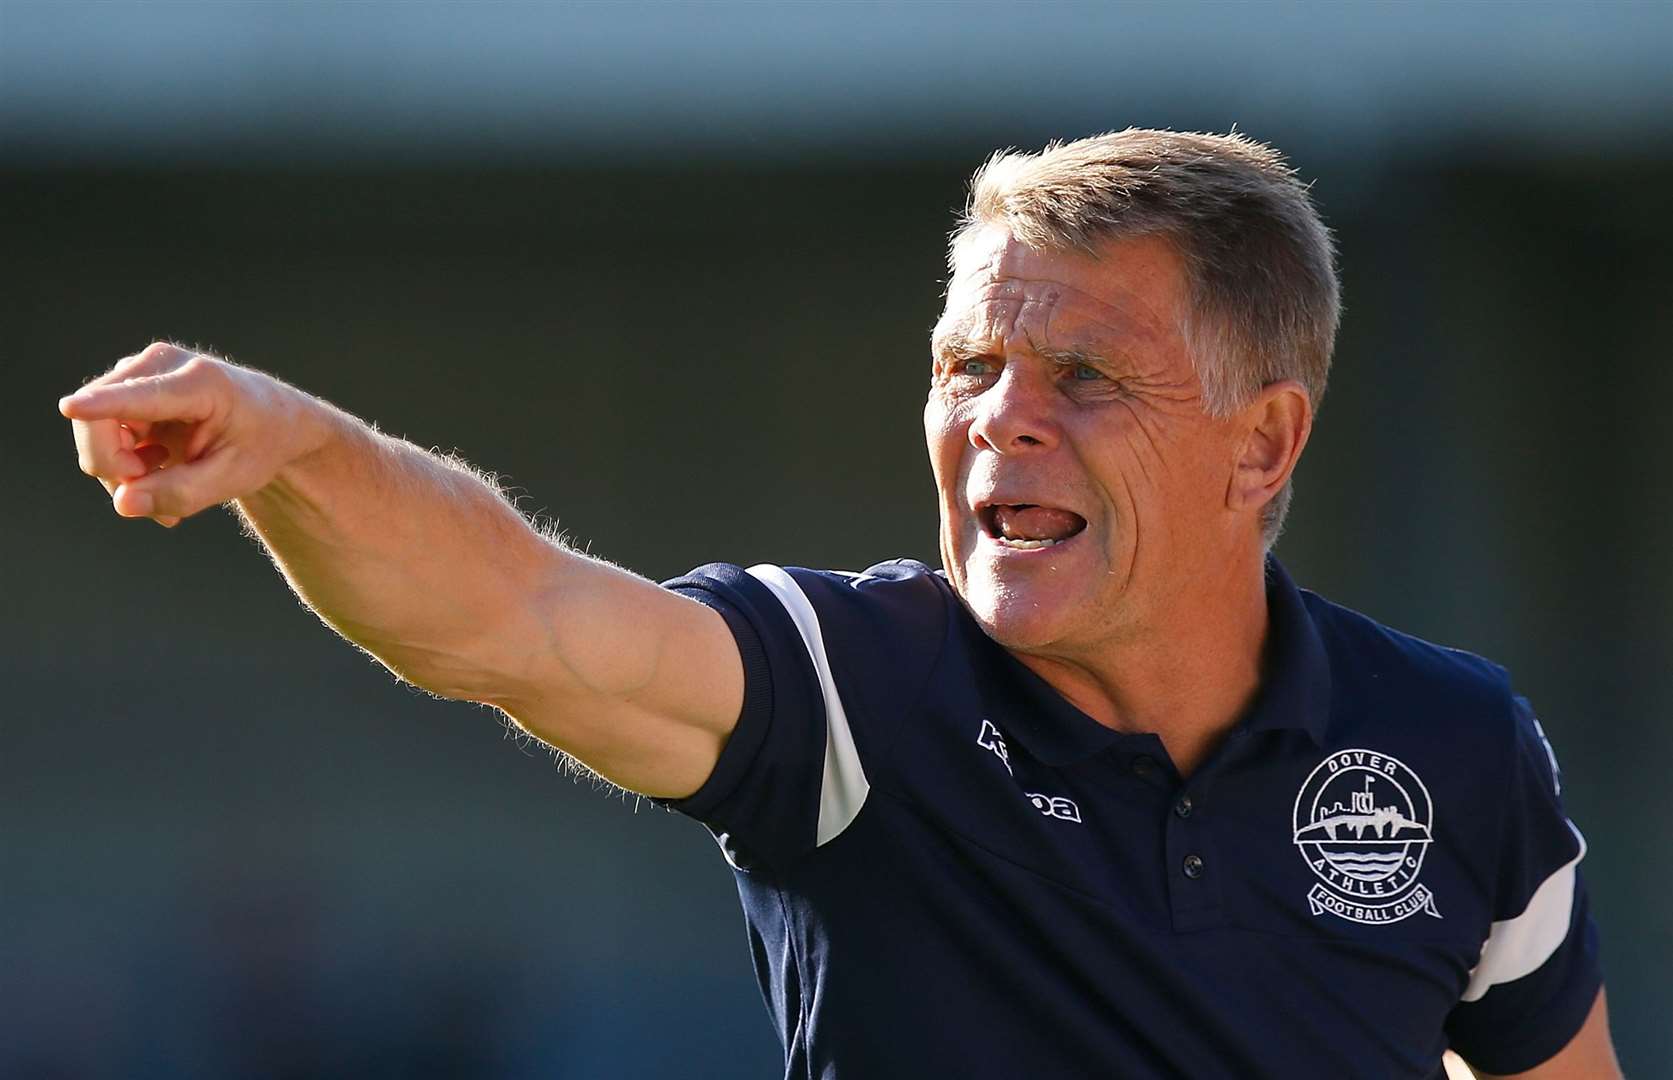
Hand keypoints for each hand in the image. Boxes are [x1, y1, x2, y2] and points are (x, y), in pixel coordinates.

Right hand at [59, 342, 320, 526]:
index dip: (104, 405)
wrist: (271, 419)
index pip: (143, 396)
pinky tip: (160, 474)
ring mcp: (138, 372)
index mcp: (201, 383)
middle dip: (116, 470)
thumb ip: (180, 493)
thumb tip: (122, 503)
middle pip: (98, 420)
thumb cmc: (258, 444)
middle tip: (159, 503)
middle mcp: (161, 364)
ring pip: (92, 431)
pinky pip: (100, 433)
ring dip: (122, 472)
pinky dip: (123, 464)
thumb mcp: (234, 478)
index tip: (71, 408)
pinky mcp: (125, 387)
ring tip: (169, 493)